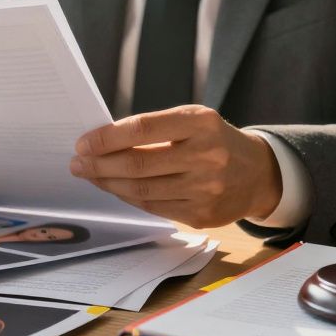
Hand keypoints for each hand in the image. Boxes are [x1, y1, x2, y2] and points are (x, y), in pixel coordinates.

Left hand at [69, 105, 282, 227]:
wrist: (258, 174)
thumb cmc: (214, 140)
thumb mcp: (193, 120)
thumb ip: (154, 128)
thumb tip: (102, 141)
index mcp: (201, 123)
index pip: (142, 128)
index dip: (107, 137)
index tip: (83, 143)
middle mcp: (206, 156)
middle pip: (138, 163)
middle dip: (100, 164)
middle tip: (77, 163)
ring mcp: (206, 189)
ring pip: (142, 190)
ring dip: (108, 183)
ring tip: (90, 176)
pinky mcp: (202, 214)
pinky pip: (154, 207)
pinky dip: (128, 198)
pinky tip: (115, 188)